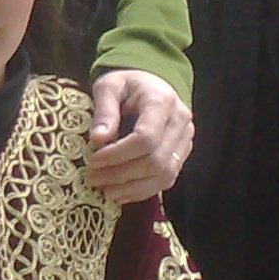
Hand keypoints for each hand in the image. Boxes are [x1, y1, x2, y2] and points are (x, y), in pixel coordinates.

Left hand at [86, 69, 193, 203]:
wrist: (151, 85)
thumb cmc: (127, 85)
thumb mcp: (109, 86)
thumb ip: (104, 110)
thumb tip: (98, 140)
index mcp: (162, 101)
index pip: (146, 137)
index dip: (118, 154)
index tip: (93, 161)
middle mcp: (181, 121)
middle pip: (156, 160)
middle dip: (122, 174)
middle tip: (93, 179)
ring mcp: (185, 140)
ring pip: (165, 174)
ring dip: (132, 187)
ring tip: (104, 191)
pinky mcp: (182, 154)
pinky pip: (167, 179)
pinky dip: (143, 191)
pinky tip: (120, 194)